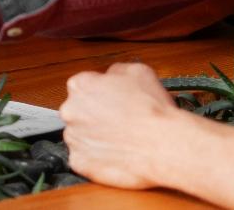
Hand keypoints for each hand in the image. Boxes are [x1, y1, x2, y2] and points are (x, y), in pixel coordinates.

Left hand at [59, 63, 186, 189]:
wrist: (163, 144)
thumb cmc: (152, 110)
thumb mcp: (138, 71)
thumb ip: (116, 71)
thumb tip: (113, 75)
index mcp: (80, 86)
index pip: (83, 87)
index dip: (102, 95)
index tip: (114, 102)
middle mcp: (70, 111)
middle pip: (79, 111)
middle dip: (96, 116)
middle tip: (119, 122)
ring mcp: (73, 138)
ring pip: (81, 136)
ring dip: (96, 138)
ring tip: (121, 140)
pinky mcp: (79, 162)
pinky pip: (85, 159)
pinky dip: (98, 159)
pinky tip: (116, 155)